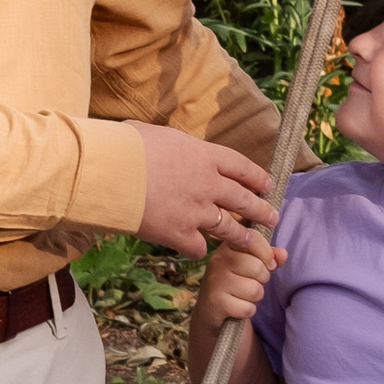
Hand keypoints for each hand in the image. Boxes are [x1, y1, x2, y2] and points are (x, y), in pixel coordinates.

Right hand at [132, 124, 277, 257]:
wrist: (110, 173)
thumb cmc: (125, 146)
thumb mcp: (154, 134)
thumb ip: (170, 145)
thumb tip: (163, 143)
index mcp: (204, 155)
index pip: (241, 167)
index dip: (257, 177)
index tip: (268, 185)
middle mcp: (208, 184)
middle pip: (244, 200)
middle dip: (261, 210)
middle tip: (273, 216)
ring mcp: (196, 211)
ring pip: (230, 228)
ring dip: (242, 236)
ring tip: (252, 241)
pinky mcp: (179, 234)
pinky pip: (199, 247)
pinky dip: (199, 249)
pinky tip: (197, 249)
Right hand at [197, 235, 280, 328]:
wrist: (209, 309)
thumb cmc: (235, 282)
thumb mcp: (251, 264)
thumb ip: (268, 256)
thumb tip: (283, 254)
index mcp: (227, 246)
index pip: (253, 238)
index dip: (267, 253)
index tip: (268, 264)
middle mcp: (218, 261)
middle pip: (258, 267)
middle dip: (262, 279)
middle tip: (252, 282)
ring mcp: (215, 282)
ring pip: (254, 290)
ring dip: (256, 296)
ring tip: (244, 295)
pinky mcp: (216, 303)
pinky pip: (248, 308)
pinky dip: (248, 310)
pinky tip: (238, 306)